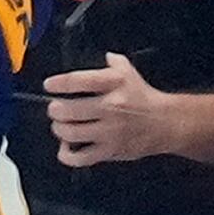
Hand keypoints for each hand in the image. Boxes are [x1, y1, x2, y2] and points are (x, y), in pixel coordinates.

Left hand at [44, 51, 174, 167]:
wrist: (164, 123)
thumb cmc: (143, 98)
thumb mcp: (128, 73)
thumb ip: (112, 62)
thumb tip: (101, 56)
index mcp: (114, 84)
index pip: (77, 81)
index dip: (58, 84)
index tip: (49, 85)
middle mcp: (111, 107)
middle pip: (69, 110)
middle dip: (55, 109)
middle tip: (55, 109)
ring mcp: (109, 131)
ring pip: (71, 133)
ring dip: (59, 129)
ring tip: (60, 125)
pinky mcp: (109, 151)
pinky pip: (80, 157)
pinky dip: (67, 154)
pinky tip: (67, 147)